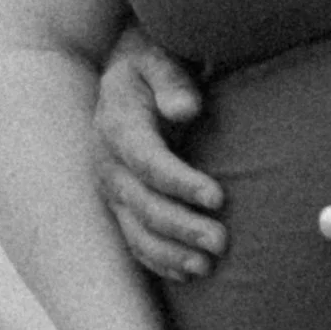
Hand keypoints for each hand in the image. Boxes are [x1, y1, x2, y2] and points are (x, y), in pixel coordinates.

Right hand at [92, 26, 227, 281]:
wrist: (123, 75)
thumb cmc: (150, 61)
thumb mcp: (157, 56)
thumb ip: (171, 79)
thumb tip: (186, 109)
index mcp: (118, 125)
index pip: (148, 162)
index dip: (182, 183)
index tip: (219, 197)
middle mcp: (109, 163)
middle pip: (143, 205)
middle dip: (182, 226)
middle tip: (222, 242)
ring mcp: (113, 189)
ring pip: (136, 232)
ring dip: (171, 253)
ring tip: (207, 267)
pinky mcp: (121, 205)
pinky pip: (135, 241)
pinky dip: (159, 261)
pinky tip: (188, 273)